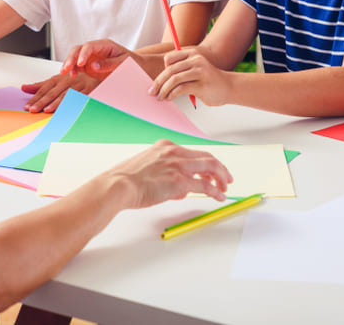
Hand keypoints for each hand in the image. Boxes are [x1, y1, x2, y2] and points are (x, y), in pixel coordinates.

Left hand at [21, 72, 100, 111]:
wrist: (101, 72)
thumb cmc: (77, 79)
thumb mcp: (58, 80)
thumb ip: (41, 85)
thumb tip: (24, 88)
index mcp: (60, 78)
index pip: (46, 88)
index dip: (36, 97)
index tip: (28, 106)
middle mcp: (69, 80)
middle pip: (54, 91)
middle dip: (43, 101)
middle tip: (33, 109)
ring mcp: (80, 85)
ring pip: (67, 94)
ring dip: (57, 102)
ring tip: (47, 110)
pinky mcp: (91, 89)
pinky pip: (82, 97)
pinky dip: (74, 102)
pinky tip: (68, 109)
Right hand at [61, 39, 131, 76]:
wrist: (136, 67)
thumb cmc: (131, 62)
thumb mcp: (123, 62)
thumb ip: (109, 64)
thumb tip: (93, 66)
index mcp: (104, 45)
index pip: (89, 46)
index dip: (83, 54)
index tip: (80, 63)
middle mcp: (95, 49)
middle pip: (78, 49)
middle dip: (71, 58)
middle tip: (66, 68)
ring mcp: (90, 57)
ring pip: (75, 57)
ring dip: (69, 64)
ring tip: (65, 72)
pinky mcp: (88, 66)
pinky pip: (78, 66)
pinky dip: (73, 70)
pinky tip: (71, 75)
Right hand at [108, 140, 232, 206]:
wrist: (117, 185)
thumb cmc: (125, 179)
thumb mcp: (146, 167)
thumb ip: (163, 172)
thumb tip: (178, 189)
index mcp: (165, 146)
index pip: (192, 153)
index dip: (205, 162)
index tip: (210, 170)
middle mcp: (174, 153)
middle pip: (206, 157)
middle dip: (219, 168)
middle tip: (226, 177)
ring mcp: (178, 166)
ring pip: (210, 167)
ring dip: (221, 177)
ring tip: (225, 187)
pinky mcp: (179, 182)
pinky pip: (205, 186)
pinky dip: (215, 191)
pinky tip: (219, 196)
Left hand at [150, 48, 231, 105]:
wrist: (228, 87)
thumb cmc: (208, 80)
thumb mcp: (195, 69)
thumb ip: (181, 69)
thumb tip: (160, 79)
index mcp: (193, 54)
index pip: (169, 58)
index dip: (161, 71)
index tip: (157, 82)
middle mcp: (196, 60)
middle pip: (169, 70)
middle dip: (158, 82)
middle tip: (151, 92)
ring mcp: (200, 72)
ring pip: (174, 79)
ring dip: (163, 90)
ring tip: (160, 97)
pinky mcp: (201, 85)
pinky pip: (181, 88)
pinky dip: (171, 95)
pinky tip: (169, 98)